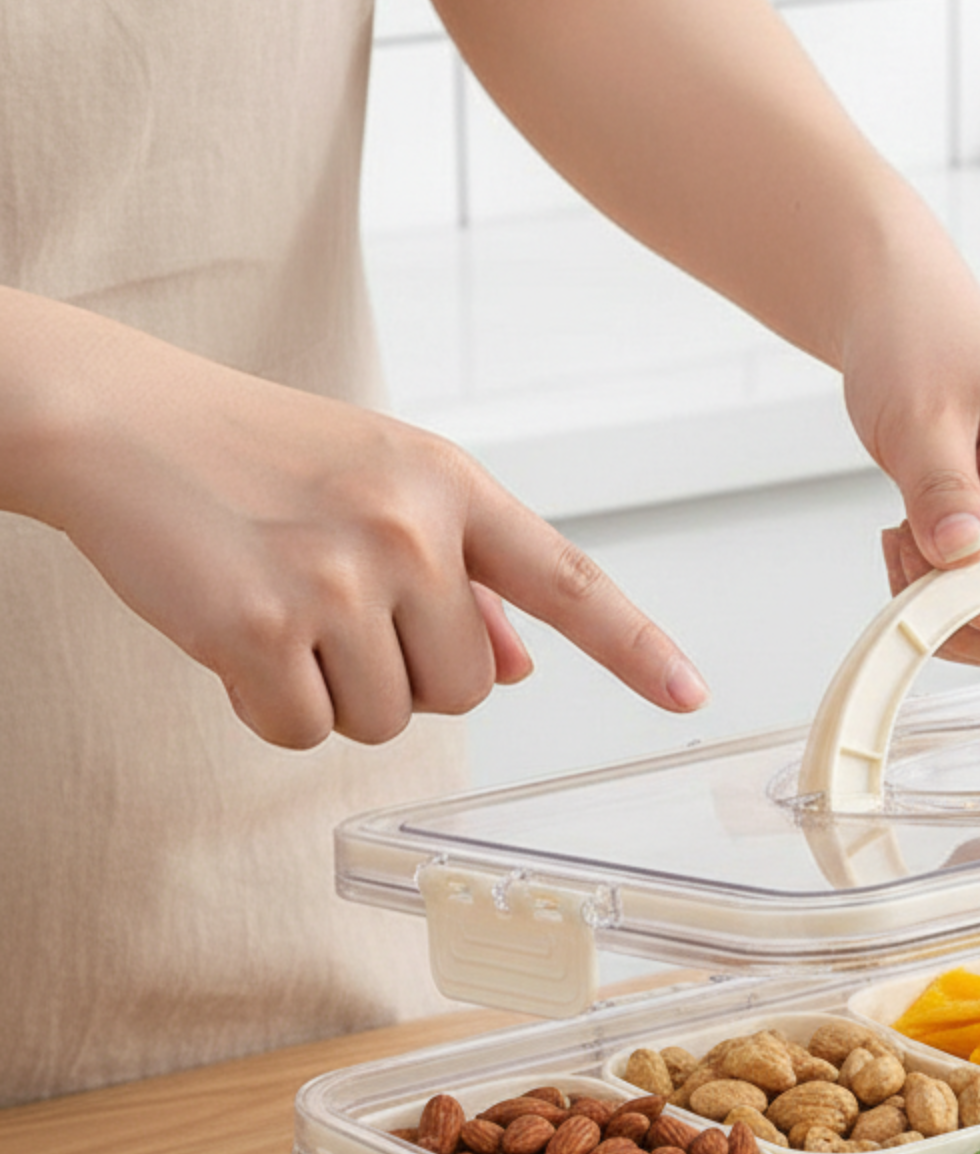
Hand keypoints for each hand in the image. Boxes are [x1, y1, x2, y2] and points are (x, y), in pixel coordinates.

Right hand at [17, 305, 705, 747]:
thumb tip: (522, 665)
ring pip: (391, 721)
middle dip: (409, 676)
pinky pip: (306, 732)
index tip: (691, 696)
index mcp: (450, 485)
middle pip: (470, 691)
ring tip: (281, 610)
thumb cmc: (256, 459)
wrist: (114, 421)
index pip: (568, 579)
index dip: (635, 647)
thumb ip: (461, 579)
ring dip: (336, 694)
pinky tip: (236, 641)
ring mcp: (340, 576)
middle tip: (335, 609)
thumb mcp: (378, 490)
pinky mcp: (264, 626)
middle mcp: (410, 527)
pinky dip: (269, 710)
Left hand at [843, 283, 979, 671]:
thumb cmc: (918, 338)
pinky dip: (942, 595)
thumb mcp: (919, 413)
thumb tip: (963, 558)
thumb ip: (942, 491)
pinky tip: (909, 544)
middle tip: (917, 570)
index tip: (958, 603)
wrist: (898, 313)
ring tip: (905, 544)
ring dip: (955, 610)